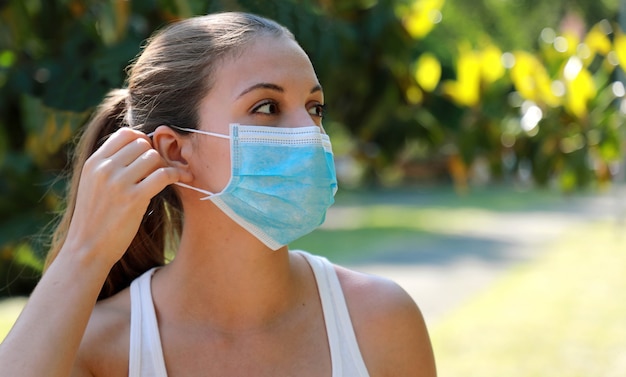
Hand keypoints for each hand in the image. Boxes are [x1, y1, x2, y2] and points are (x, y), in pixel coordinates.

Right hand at [63, 127, 179, 266]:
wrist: (86, 249)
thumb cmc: (95, 219)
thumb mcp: (92, 184)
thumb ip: (109, 165)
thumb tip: (138, 146)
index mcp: (94, 163)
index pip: (125, 134)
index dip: (142, 141)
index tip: (149, 155)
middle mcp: (105, 169)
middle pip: (142, 144)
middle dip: (154, 155)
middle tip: (160, 170)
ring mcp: (119, 183)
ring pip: (154, 157)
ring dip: (165, 166)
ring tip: (169, 178)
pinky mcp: (134, 199)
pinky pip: (163, 175)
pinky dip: (177, 174)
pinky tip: (184, 179)